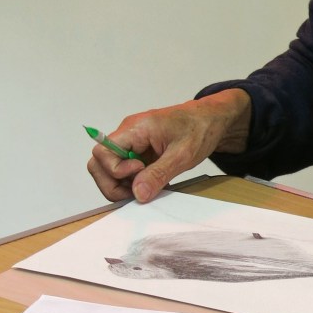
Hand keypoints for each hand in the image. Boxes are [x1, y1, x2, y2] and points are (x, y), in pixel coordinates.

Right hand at [86, 89, 251, 203]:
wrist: (212, 119)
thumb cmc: (200, 127)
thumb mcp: (183, 154)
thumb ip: (158, 174)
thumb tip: (138, 194)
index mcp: (136, 128)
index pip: (102, 152)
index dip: (115, 170)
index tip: (139, 173)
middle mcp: (128, 133)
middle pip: (100, 164)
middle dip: (114, 183)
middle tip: (138, 192)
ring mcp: (132, 142)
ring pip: (110, 169)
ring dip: (124, 185)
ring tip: (149, 187)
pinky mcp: (139, 150)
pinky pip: (126, 169)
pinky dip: (135, 181)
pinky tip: (153, 183)